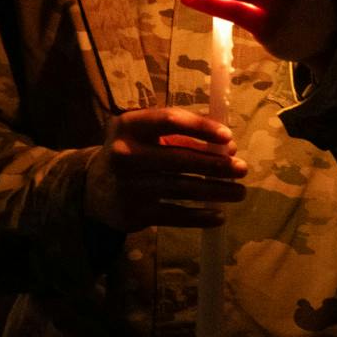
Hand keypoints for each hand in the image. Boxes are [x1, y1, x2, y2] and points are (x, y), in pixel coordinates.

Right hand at [84, 107, 248, 232]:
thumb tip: (228, 148)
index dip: (201, 127)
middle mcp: (124, 153)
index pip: (169, 120)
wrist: (95, 189)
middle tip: (242, 169)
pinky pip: (174, 215)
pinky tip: (218, 215)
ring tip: (239, 192)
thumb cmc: (133, 153)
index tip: (228, 137)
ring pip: (181, 188)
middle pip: (179, 158)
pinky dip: (199, 216)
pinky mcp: (133, 213)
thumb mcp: (147, 136)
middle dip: (215, 165)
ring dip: (216, 191)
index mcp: (129, 125)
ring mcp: (128, 185)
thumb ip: (183, 137)